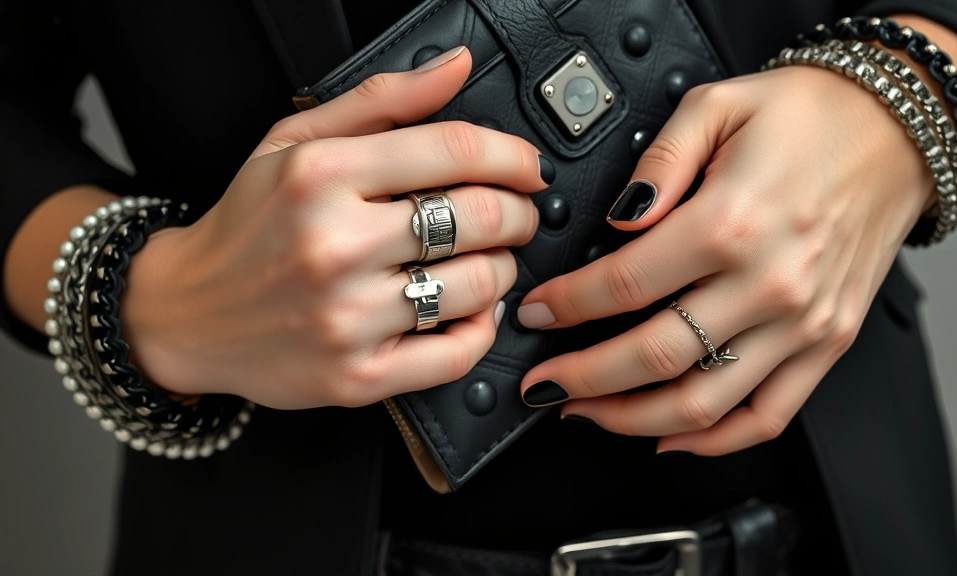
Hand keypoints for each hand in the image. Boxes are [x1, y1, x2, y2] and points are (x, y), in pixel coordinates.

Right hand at [120, 47, 550, 408]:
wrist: (185, 315)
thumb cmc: (245, 227)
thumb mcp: (295, 144)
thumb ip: (382, 100)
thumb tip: (456, 66)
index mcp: (321, 176)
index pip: (454, 150)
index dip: (512, 157)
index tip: (527, 167)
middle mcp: (335, 246)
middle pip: (479, 218)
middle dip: (519, 213)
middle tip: (517, 215)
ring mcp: (347, 318)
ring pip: (479, 285)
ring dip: (504, 268)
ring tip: (488, 259)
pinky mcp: (358, 377)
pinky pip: (457, 353)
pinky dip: (483, 327)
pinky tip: (471, 308)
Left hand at [515, 65, 936, 454]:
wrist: (898, 129)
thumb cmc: (811, 116)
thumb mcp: (716, 106)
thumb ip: (657, 164)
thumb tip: (617, 218)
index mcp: (731, 223)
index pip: (623, 285)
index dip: (566, 307)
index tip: (537, 314)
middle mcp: (769, 284)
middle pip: (653, 357)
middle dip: (582, 379)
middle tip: (543, 383)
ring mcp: (803, 323)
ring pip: (703, 403)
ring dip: (632, 420)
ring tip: (588, 412)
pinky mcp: (829, 342)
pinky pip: (767, 416)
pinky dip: (714, 441)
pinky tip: (670, 437)